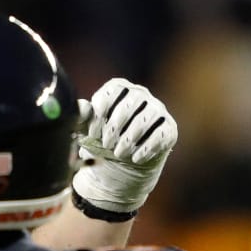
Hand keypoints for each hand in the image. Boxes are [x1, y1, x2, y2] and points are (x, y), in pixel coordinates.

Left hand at [71, 78, 177, 214]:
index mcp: (120, 89)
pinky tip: (135, 158)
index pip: (112, 91)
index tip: (93, 133)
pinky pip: (160, 134)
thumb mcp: (89, 128)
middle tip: (106, 144)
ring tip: (118, 154)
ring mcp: (157, 109)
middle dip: (115, 127)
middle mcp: (141, 94)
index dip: (101, 112)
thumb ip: (83, 117)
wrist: (124, 162)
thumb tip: (82, 108)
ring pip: (146, 119)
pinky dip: (146, 148)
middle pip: (130, 103)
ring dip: (129, 139)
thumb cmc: (104, 138)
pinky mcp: (169, 128)